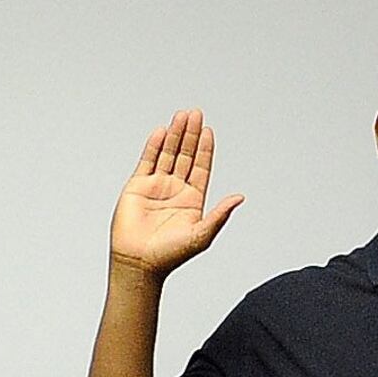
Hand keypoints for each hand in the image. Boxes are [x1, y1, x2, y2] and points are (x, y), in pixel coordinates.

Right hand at [109, 111, 243, 278]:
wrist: (139, 263)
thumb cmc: (170, 255)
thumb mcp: (202, 235)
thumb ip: (220, 215)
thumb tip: (240, 197)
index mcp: (192, 200)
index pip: (201, 167)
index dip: (205, 149)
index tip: (208, 130)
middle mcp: (175, 190)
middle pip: (185, 155)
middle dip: (190, 135)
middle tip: (195, 113)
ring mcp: (156, 186)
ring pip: (167, 154)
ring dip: (174, 135)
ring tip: (181, 116)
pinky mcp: (137, 186)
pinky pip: (147, 161)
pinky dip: (154, 146)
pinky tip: (161, 131)